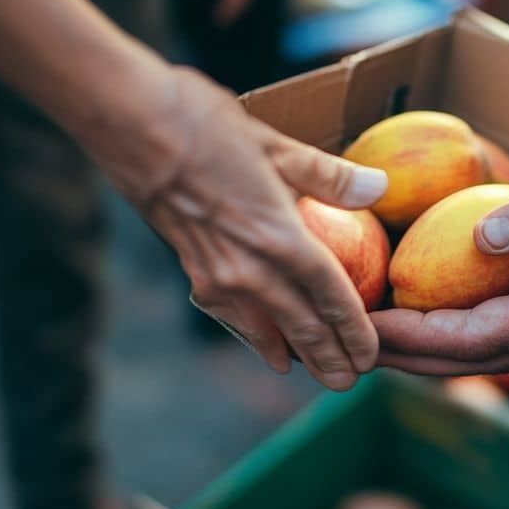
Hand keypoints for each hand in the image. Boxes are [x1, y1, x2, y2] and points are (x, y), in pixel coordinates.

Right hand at [131, 68, 387, 390]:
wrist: (130, 125)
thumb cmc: (204, 126)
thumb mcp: (276, 144)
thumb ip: (330, 175)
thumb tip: (379, 186)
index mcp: (279, 237)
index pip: (331, 296)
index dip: (355, 330)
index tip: (372, 354)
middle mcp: (249, 268)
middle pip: (302, 326)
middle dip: (330, 358)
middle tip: (351, 383)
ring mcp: (216, 275)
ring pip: (267, 328)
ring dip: (296, 354)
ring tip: (317, 376)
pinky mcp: (191, 270)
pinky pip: (233, 315)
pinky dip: (255, 335)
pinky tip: (267, 347)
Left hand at [372, 119, 508, 375]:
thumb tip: (481, 236)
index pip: (480, 339)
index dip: (418, 338)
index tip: (366, 328)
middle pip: (478, 358)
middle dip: (414, 357)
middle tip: (354, 345)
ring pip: (491, 343)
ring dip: (434, 345)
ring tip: (382, 333)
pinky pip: (505, 316)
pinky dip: (462, 318)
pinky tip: (435, 296)